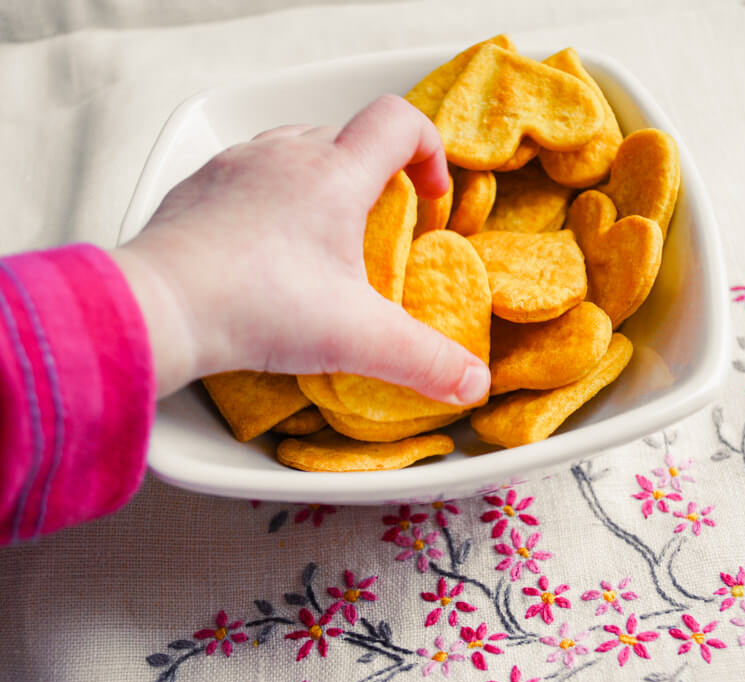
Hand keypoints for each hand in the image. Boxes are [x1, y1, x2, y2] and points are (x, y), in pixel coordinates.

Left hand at [111, 94, 490, 403]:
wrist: (157, 310)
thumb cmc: (259, 308)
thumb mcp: (358, 339)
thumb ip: (426, 362)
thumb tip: (475, 385)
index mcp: (334, 175)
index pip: (398, 121)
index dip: (429, 150)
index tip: (430, 196)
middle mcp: (285, 156)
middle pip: (349, 137)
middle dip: (376, 177)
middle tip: (379, 231)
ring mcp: (236, 166)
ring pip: (297, 149)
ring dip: (323, 182)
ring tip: (322, 238)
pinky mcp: (199, 187)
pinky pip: (251, 172)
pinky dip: (273, 196)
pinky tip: (266, 248)